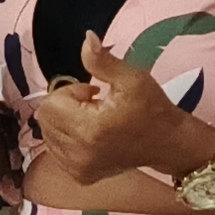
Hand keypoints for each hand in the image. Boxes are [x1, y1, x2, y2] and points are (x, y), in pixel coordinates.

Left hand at [31, 33, 210, 191]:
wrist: (168, 143)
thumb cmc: (152, 109)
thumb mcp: (131, 78)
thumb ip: (102, 60)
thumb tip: (86, 38)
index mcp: (89, 129)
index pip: (50, 104)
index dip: (71, 92)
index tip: (93, 91)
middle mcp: (79, 153)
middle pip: (45, 120)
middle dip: (65, 106)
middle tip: (94, 104)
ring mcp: (79, 168)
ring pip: (48, 135)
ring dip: (66, 122)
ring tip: (94, 119)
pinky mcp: (81, 176)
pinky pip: (56, 151)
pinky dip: (67, 139)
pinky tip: (91, 135)